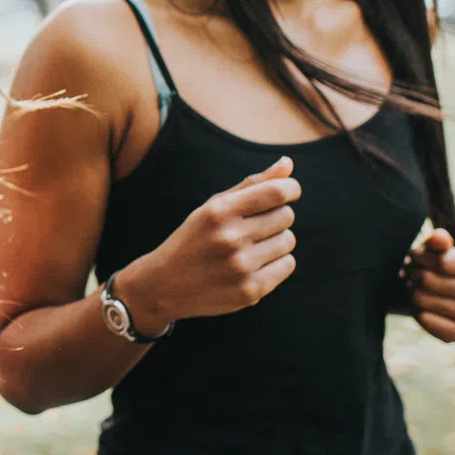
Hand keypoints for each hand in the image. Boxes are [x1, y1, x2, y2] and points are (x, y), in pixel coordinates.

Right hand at [121, 156, 300, 329]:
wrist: (164, 286)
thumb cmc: (194, 239)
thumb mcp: (213, 207)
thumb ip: (252, 184)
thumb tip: (288, 163)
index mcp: (219, 212)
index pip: (276, 192)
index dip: (290, 188)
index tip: (289, 191)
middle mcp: (230, 238)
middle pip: (286, 216)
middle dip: (276, 218)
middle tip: (253, 227)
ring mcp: (241, 267)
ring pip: (288, 241)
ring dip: (276, 242)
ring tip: (249, 248)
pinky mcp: (250, 291)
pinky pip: (287, 265)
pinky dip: (276, 264)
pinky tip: (252, 266)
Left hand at [406, 229, 454, 342]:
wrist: (439, 292)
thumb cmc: (437, 265)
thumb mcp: (436, 248)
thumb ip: (437, 240)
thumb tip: (438, 238)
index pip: (441, 262)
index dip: (418, 257)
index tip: (412, 255)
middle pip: (430, 281)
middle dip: (413, 275)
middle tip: (408, 272)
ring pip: (425, 302)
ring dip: (411, 293)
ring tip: (412, 287)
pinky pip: (431, 324)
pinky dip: (418, 314)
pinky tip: (418, 307)